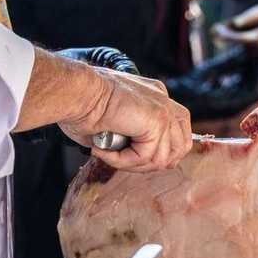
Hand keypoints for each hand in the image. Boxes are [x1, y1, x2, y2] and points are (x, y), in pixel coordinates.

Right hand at [60, 66, 192, 171]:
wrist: (76, 93)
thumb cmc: (82, 106)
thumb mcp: (116, 123)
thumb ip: (134, 137)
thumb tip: (139, 160)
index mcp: (154, 98)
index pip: (176, 131)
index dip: (160, 152)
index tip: (135, 159)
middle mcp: (163, 99)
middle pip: (181, 144)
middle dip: (156, 162)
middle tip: (125, 162)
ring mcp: (163, 108)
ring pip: (162, 156)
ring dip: (132, 164)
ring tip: (109, 155)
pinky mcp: (157, 119)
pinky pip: (146, 156)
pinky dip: (122, 161)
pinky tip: (103, 150)